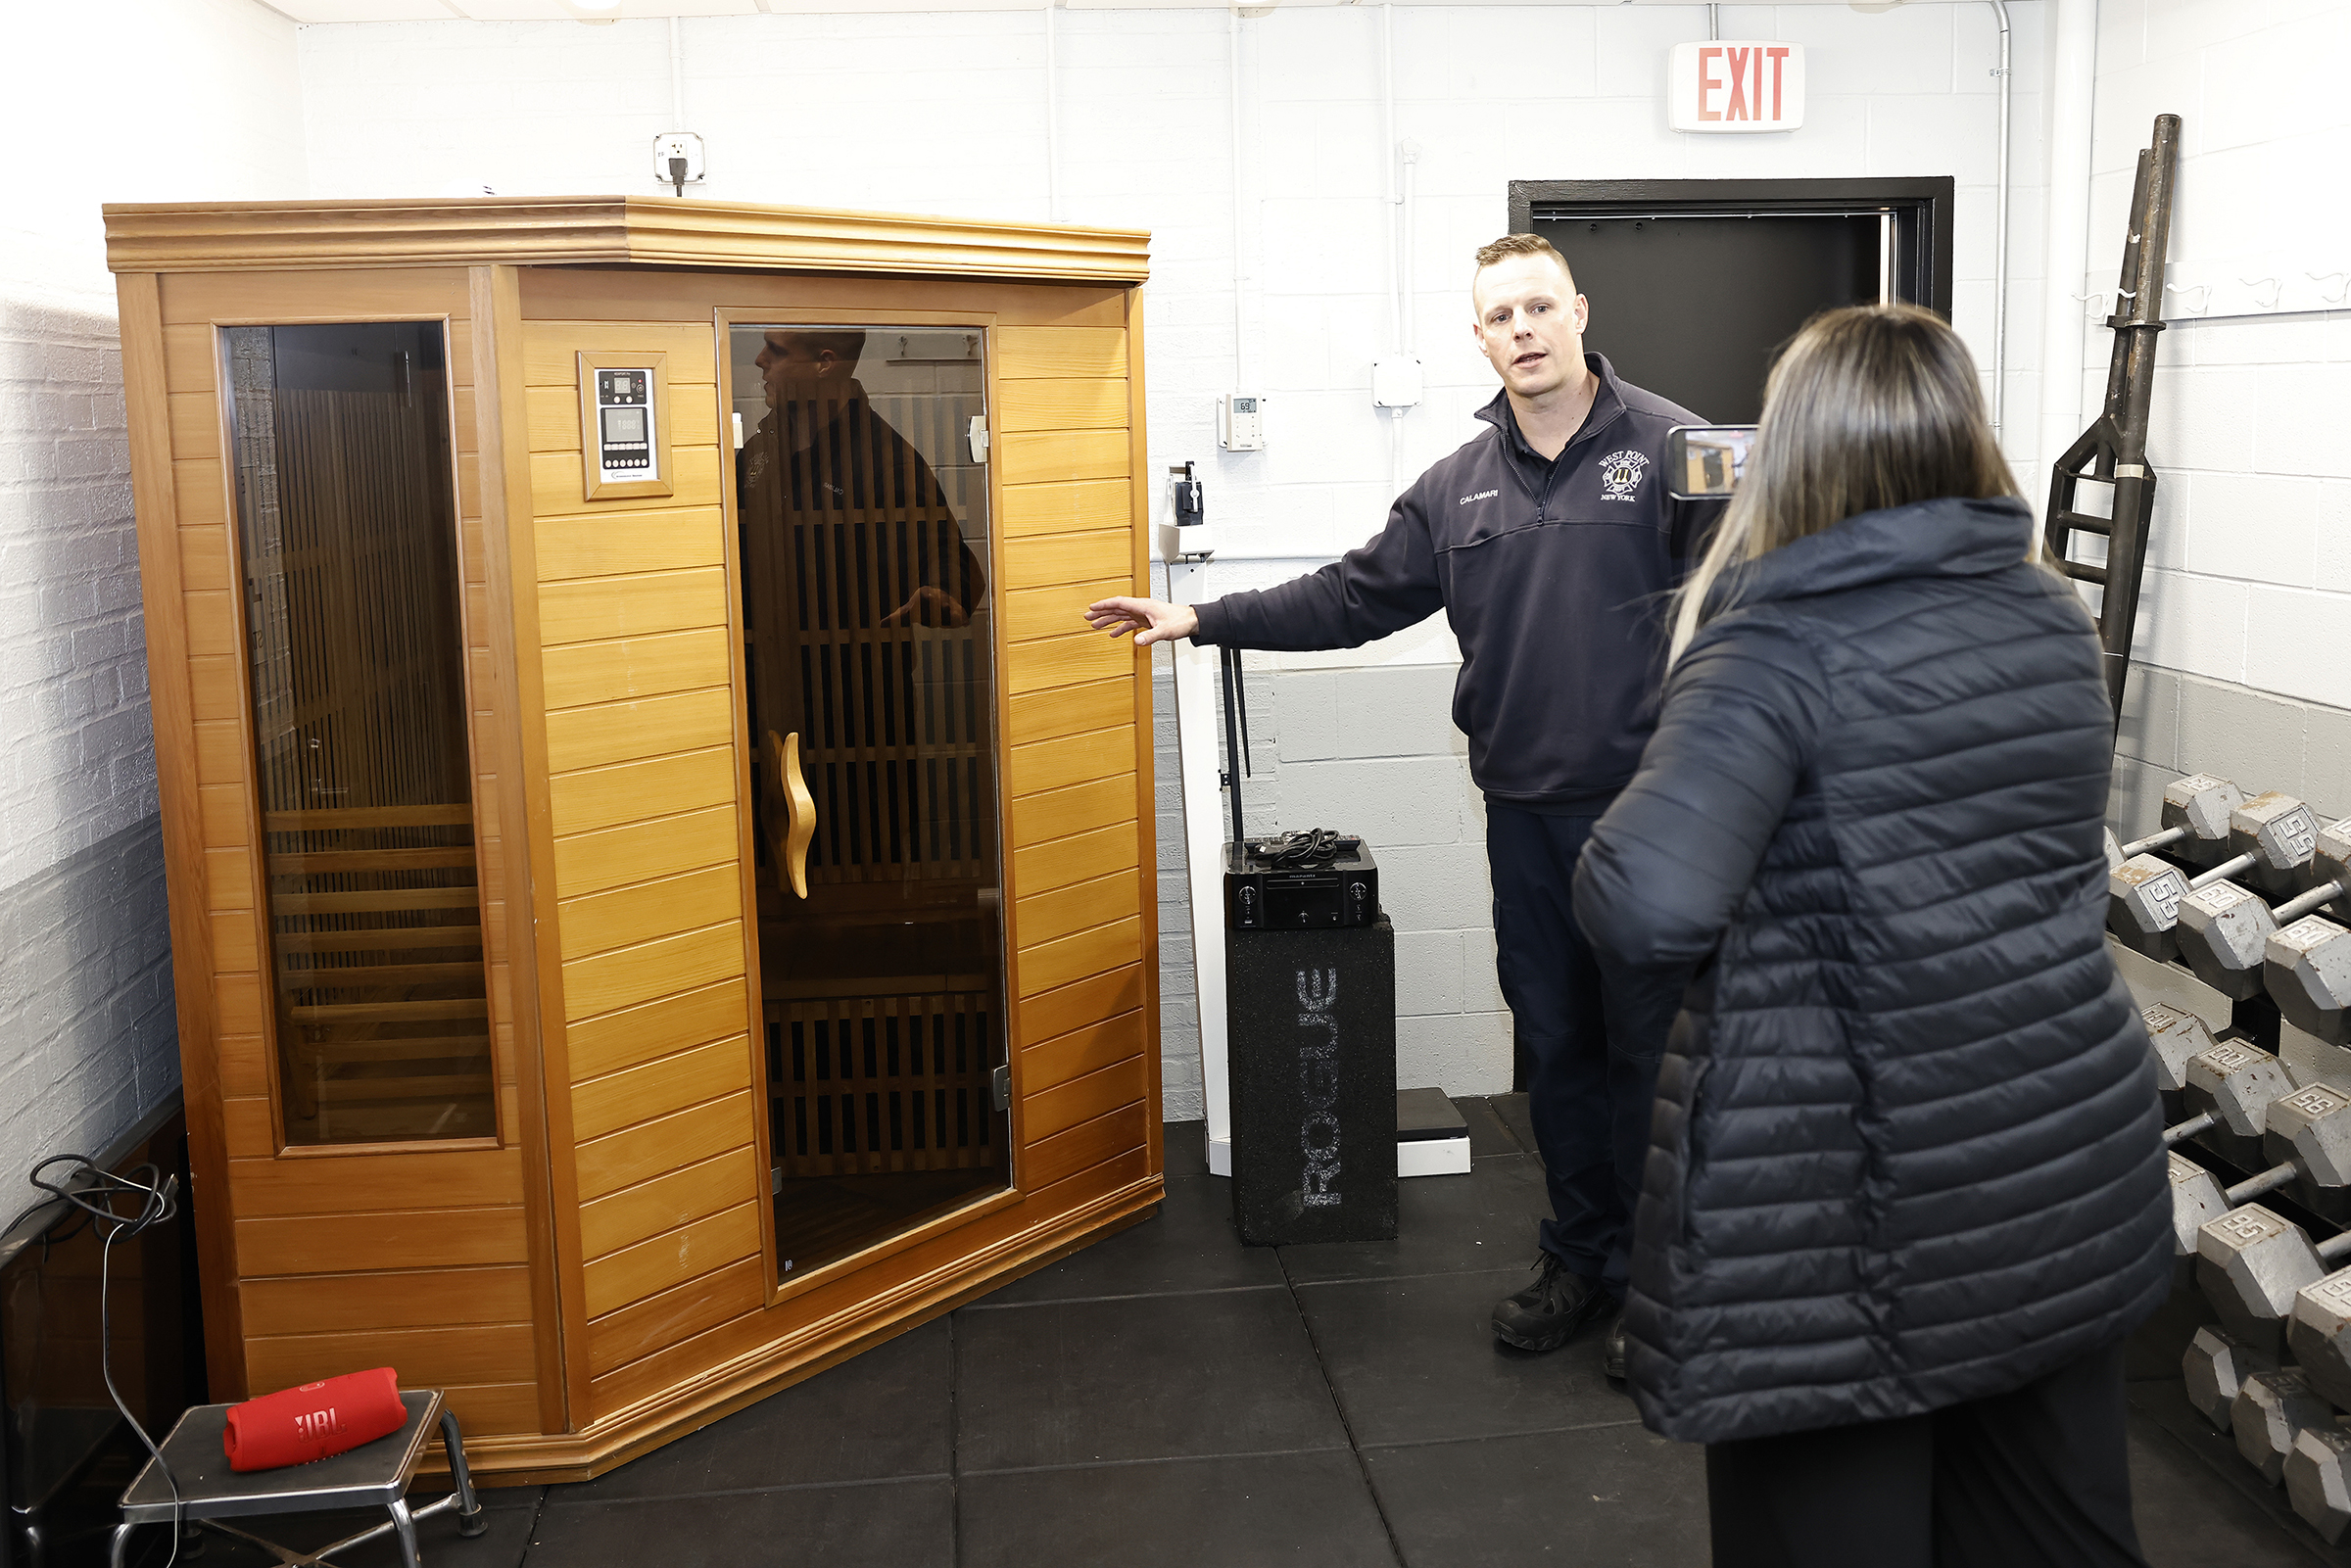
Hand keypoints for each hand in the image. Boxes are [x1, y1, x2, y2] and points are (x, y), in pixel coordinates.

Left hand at [881, 585, 969, 627]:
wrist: (939, 597)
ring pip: (952, 608)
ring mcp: (949, 605)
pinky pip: (962, 615)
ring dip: (955, 612)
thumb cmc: (920, 606)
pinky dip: (964, 619)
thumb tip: (880, 624)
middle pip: (940, 602)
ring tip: (959, 619)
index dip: (925, 597)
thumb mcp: (908, 611)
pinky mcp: (958, 612)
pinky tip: (967, 623)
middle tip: (944, 605)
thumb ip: (896, 618)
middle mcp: (938, 600)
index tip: (926, 595)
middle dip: (942, 603)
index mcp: (925, 598)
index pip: (924, 597)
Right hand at [1083, 596, 1198, 647]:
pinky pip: (1129, 623)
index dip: (1104, 605)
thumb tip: (1137, 641)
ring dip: (1108, 620)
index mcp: (1142, 606)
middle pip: (1116, 608)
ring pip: (1121, 615)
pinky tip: (1113, 634)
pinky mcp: (1146, 621)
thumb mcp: (1164, 631)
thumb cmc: (1180, 621)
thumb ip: (1150, 637)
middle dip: (1101, 612)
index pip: (1119, 602)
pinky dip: (1120, 628)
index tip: (1092, 607)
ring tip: (1095, 625)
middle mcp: (1140, 608)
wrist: (1191, 621)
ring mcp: (1142, 614)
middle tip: (1087, 617)